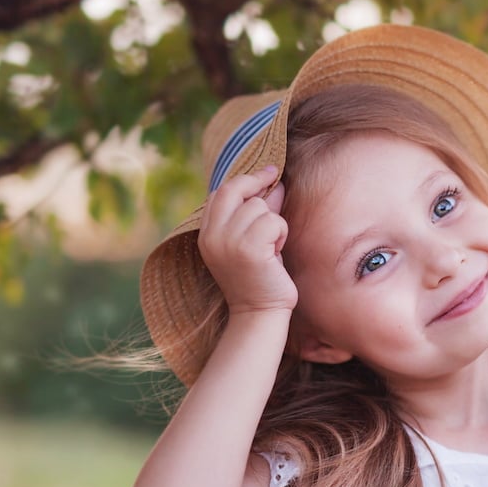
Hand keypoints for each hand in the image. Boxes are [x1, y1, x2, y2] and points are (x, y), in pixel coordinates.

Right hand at [198, 166, 297, 315]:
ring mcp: (228, 242)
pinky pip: (273, 222)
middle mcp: (212, 236)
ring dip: (274, 223)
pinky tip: (276, 254)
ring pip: (259, 207)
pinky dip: (281, 234)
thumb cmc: (259, 279)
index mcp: (206, 235)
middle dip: (257, 183)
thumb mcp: (251, 242)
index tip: (266, 172)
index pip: (220, 193)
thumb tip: (274, 183)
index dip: (244, 180)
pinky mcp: (248, 249)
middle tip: (276, 181)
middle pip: (234, 190)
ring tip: (272, 246)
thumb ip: (258, 214)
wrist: (259, 314)